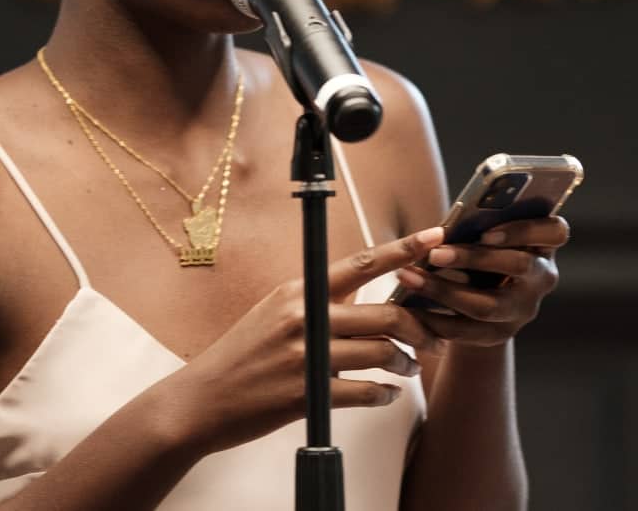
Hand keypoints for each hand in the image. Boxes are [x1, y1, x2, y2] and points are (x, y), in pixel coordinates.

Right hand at [166, 227, 452, 453]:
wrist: (202, 398)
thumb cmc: (242, 355)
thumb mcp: (274, 313)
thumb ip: (316, 302)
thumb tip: (362, 298)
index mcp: (298, 291)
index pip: (361, 263)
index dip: (403, 250)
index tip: (434, 238)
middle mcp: (303, 318)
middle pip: (384, 314)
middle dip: (420, 328)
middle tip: (434, 340)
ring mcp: (305, 357)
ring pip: (381, 354)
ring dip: (405, 364)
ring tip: (408, 369)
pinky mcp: (307, 396)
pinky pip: (366, 392)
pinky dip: (384, 395)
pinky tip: (385, 394)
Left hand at [393, 215, 569, 347]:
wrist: (479, 301)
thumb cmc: (479, 249)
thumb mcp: (484, 235)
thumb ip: (476, 226)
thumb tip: (441, 227)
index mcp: (544, 244)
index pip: (556, 231)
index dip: (525, 229)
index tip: (487, 231)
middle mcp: (540, 279)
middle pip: (518, 267)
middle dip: (474, 259)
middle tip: (435, 253)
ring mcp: (523, 310)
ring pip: (488, 305)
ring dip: (444, 290)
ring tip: (409, 276)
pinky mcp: (498, 335)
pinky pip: (465, 331)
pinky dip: (433, 318)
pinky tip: (406, 307)